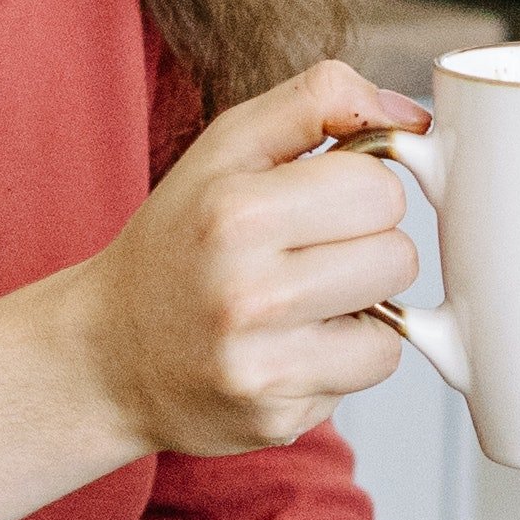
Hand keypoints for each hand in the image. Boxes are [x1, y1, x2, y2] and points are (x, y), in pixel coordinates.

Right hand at [72, 61, 425, 457]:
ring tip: (300, 302)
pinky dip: (342, 359)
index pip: (380, 188)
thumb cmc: (179, 241)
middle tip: (309, 254)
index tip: (322, 200)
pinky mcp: (276, 417)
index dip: (361, 188)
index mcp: (236, 211)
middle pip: (398, 256)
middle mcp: (246, 293)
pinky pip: (365, 373)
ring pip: (395, 324)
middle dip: (366, 249)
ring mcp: (261, 365)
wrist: (106, 354)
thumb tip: (414, 118)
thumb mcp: (226, 147)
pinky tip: (291, 347)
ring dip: (362, 309)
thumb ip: (317, 101)